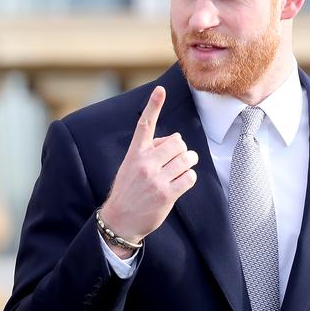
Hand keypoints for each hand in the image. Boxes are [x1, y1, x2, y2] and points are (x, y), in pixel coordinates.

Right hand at [100, 86, 197, 257]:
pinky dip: (189, 178)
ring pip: (187, 159)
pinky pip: (190, 177)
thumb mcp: (131, 166)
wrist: (119, 221)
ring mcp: (156, 179)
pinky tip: (181, 183)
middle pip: (178, 142)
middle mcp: (145, 163)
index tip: (160, 89)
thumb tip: (174, 140)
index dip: (153, 105)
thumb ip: (149, 151)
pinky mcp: (166, 194)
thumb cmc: (128, 191)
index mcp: (135, 153)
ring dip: (189, 163)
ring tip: (181, 170)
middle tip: (178, 159)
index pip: (145, 124)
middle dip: (182, 150)